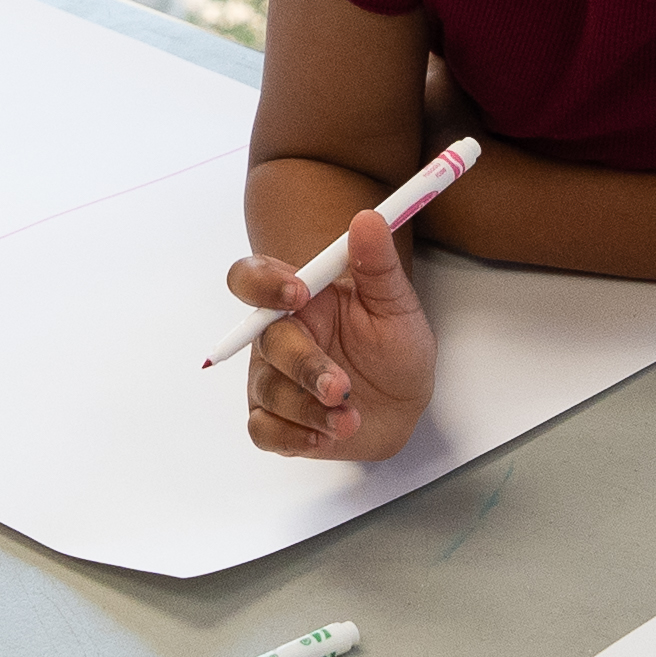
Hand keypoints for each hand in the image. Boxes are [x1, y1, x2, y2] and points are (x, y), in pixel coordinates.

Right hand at [230, 206, 434, 464]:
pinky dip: (292, 436)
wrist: (405, 404)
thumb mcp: (396, 305)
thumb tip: (369, 219)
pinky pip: (264, 430)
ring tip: (350, 418)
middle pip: (264, 342)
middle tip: (341, 386)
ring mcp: (272, 379)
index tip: (298, 293)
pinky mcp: (277, 420)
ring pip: (269, 390)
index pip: (251, 278)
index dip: (263, 284)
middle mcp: (277, 337)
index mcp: (297, 299)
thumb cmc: (395, 348)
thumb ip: (378, 264)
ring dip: (309, 408)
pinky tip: (324, 436)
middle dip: (303, 365)